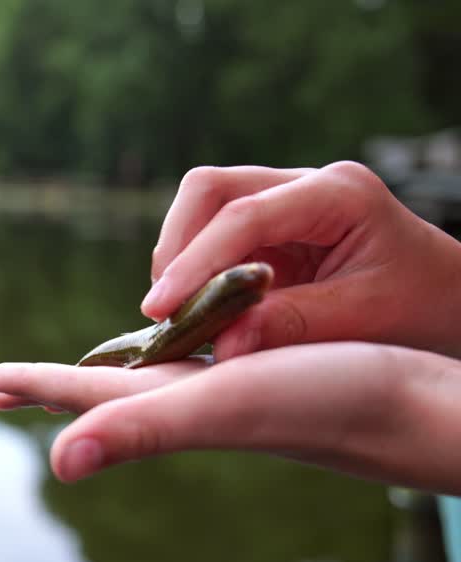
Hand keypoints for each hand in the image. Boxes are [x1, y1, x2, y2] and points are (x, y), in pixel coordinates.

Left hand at [0, 343, 460, 492]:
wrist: (424, 413)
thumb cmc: (332, 405)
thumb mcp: (225, 406)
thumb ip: (141, 430)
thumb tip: (57, 464)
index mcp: (171, 406)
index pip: (85, 395)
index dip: (35, 385)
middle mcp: (196, 404)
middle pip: (108, 393)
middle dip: (58, 387)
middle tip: (12, 385)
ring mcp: (237, 393)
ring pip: (154, 379)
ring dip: (112, 373)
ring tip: (88, 369)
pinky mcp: (278, 374)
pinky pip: (208, 359)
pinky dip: (179, 352)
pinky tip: (188, 350)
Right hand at [143, 162, 460, 360]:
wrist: (452, 300)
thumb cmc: (424, 307)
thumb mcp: (365, 319)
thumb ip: (290, 326)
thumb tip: (220, 347)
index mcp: (339, 194)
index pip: (244, 216)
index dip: (194, 262)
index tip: (161, 307)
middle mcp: (306, 185)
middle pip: (210, 189)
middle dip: (177, 246)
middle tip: (164, 308)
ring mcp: (285, 201)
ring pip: (202, 206)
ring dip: (181, 257)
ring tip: (180, 313)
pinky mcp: (270, 228)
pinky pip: (214, 235)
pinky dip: (195, 270)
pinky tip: (198, 309)